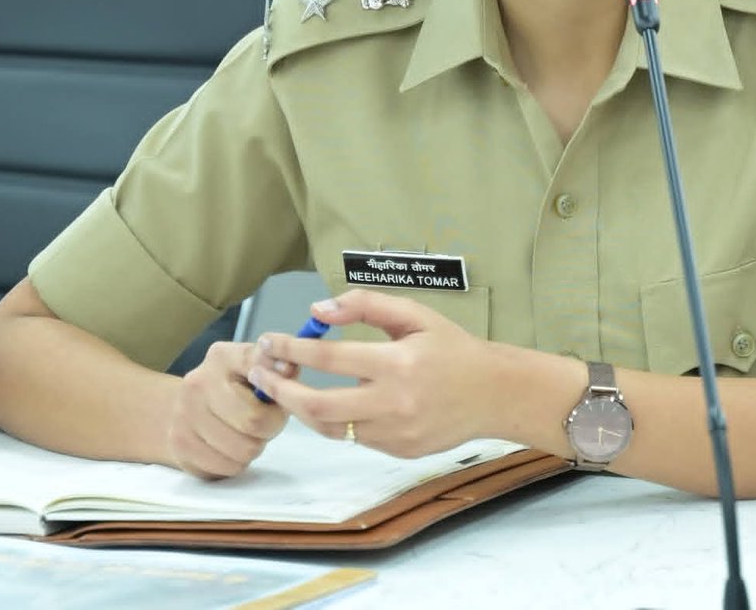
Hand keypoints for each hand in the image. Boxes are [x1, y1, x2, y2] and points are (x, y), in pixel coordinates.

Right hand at [166, 340, 290, 478]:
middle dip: (271, 426)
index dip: (279, 388)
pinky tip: (230, 447)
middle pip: (255, 420)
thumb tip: (290, 366)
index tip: (280, 394)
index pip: (259, 370)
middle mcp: (198, 382)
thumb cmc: (233, 389)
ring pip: (244, 449)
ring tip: (247, 434)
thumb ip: (277, 365)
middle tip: (267, 422)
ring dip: (255, 446)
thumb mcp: (257, 367)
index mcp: (223, 356)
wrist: (182, 409)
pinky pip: (229, 466)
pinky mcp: (181, 446)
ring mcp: (184, 415)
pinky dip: (237, 462)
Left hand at [247, 291, 501, 457]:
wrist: (493, 393)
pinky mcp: (398, 450)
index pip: (329, 358)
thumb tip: (319, 310)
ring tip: (286, 388)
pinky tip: (330, 403)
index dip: (292, 348)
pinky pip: (353, 438)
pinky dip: (335, 421)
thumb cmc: (453, 350)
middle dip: (281, 389)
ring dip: (301, 409)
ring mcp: (395, 432)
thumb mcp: (415, 315)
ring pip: (330, 428)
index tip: (270, 341)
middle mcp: (394, 402)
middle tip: (261, 373)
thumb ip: (366, 306)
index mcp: (398, 362)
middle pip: (317, 405)